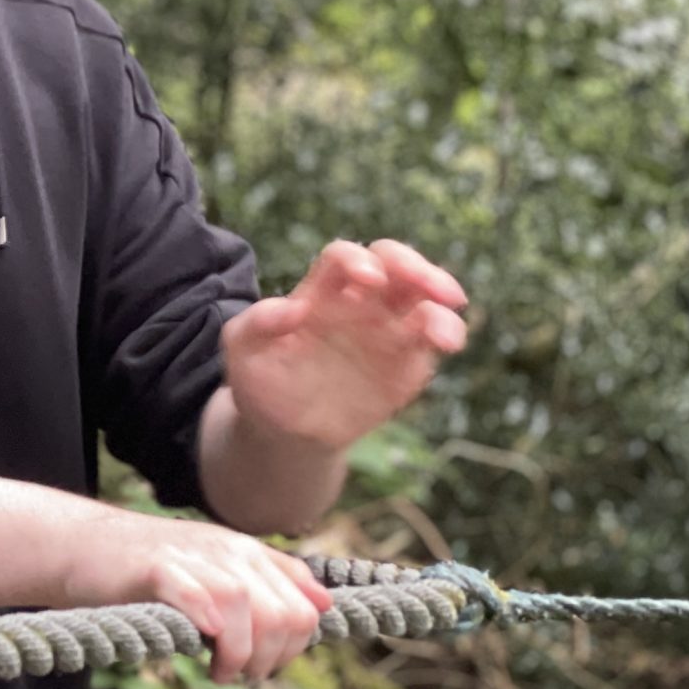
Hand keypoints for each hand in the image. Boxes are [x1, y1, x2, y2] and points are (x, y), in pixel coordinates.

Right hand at [65, 509, 330, 680]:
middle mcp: (227, 550)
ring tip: (221, 672)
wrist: (84, 545)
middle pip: (281, 611)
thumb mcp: (218, 567)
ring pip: (243, 604)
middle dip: (271, 657)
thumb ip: (271, 581)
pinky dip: (206, 618)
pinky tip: (205, 640)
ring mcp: (191, 557)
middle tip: (242, 674)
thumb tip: (324, 604)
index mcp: (247, 552)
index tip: (266, 664)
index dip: (295, 646)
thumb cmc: (152, 568)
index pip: (304, 604)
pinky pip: (193, 593)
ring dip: (240, 652)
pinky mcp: (154, 568)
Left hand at [222, 238, 467, 450]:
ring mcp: (387, 330)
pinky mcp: (406, 362)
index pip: (344, 258)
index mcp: (320, 292)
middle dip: (414, 266)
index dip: (358, 260)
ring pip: (423, 298)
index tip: (367, 280)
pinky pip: (432, 337)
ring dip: (439, 299)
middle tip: (430, 286)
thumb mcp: (242, 351)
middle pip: (394, 264)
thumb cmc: (261, 379)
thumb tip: (291, 308)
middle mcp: (359, 302)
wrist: (284, 430)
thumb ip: (256, 324)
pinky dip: (446, 331)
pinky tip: (446, 342)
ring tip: (444, 324)